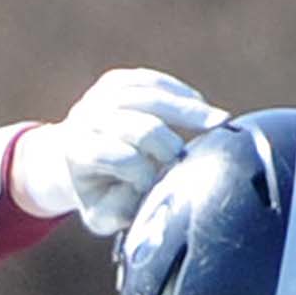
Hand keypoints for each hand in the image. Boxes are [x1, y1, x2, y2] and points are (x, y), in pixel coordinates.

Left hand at [12, 69, 227, 234]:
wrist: (75, 162)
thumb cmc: (98, 192)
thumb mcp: (102, 213)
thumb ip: (123, 209)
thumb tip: (152, 190)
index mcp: (79, 152)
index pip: (124, 159)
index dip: (148, 174)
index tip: (158, 187)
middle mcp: (86, 118)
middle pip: (139, 126)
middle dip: (168, 143)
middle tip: (188, 158)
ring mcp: (99, 96)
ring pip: (150, 97)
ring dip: (188, 110)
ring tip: (220, 121)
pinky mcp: (115, 81)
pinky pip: (152, 81)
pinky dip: (179, 92)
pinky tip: (201, 104)